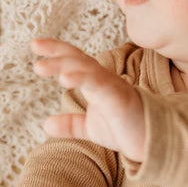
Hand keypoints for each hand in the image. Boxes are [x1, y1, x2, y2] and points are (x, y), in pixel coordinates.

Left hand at [31, 38, 145, 161]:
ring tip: (41, 67)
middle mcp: (102, 79)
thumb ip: (71, 124)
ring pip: (85, 69)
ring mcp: (111, 86)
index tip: (35, 45)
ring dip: (63, 65)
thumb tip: (46, 124)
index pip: (74, 60)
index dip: (56, 50)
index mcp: (95, 82)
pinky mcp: (118, 98)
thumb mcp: (92, 128)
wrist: (153, 142)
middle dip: (56, 53)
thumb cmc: (125, 128)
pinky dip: (82, 78)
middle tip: (34, 47)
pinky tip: (66, 79)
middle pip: (77, 59)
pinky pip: (99, 85)